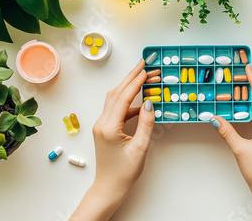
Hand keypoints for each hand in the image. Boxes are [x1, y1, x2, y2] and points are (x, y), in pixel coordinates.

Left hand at [70, 60, 154, 220]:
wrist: (109, 187)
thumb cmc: (124, 172)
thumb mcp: (140, 148)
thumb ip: (145, 124)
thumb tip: (149, 103)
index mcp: (109, 127)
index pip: (123, 98)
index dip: (136, 82)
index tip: (146, 70)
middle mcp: (102, 123)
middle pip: (116, 93)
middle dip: (131, 78)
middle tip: (144, 65)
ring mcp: (102, 125)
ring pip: (115, 98)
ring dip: (128, 86)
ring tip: (143, 77)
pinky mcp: (105, 128)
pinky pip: (116, 108)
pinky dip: (128, 100)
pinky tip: (140, 100)